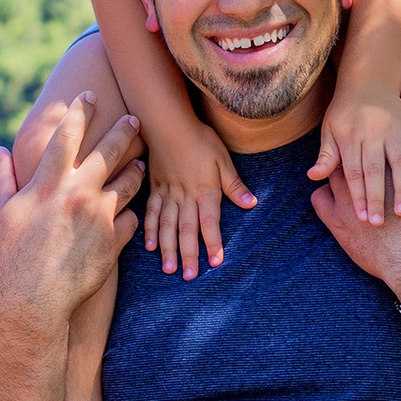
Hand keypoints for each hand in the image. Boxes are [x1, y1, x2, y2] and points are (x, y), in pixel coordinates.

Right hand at [0, 93, 145, 318]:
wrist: (35, 298)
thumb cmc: (12, 254)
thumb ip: (0, 177)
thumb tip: (0, 150)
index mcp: (49, 183)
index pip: (68, 135)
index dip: (80, 111)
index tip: (90, 96)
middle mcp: (78, 193)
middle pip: (110, 151)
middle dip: (125, 131)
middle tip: (135, 119)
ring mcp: (100, 216)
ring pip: (130, 183)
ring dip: (136, 170)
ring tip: (141, 164)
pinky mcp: (115, 240)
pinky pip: (132, 219)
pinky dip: (131, 215)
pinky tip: (131, 213)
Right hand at [145, 123, 255, 279]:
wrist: (168, 123)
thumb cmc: (200, 138)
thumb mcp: (223, 159)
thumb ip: (234, 184)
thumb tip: (251, 203)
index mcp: (205, 190)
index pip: (209, 222)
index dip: (213, 243)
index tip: (215, 262)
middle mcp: (185, 196)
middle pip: (187, 230)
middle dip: (189, 254)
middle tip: (189, 277)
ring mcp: (167, 193)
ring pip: (166, 225)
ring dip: (168, 249)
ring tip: (169, 269)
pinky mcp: (155, 188)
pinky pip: (151, 212)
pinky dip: (149, 229)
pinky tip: (149, 246)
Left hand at [308, 88, 400, 224]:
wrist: (368, 82)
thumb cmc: (344, 113)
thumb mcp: (329, 130)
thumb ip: (326, 155)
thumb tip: (312, 176)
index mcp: (350, 136)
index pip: (353, 171)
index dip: (357, 196)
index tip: (360, 218)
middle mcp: (372, 133)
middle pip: (375, 170)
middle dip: (376, 198)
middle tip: (378, 223)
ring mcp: (394, 129)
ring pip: (399, 162)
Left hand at [311, 99, 400, 301]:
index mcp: (387, 160)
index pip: (368, 136)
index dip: (368, 131)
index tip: (368, 126)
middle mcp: (362, 176)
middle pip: (348, 154)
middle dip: (350, 152)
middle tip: (351, 147)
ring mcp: (346, 201)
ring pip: (331, 177)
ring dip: (336, 176)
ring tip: (340, 174)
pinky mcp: (337, 227)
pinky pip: (320, 203)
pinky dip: (325, 200)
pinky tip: (335, 201)